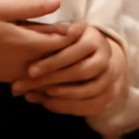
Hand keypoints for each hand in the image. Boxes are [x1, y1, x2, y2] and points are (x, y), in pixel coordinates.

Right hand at [0, 0, 76, 84]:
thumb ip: (28, 9)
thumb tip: (56, 4)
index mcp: (22, 42)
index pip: (59, 43)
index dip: (72, 36)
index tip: (83, 28)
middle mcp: (19, 62)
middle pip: (53, 61)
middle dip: (67, 53)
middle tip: (78, 42)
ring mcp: (8, 73)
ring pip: (40, 72)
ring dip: (52, 64)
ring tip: (61, 54)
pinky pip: (24, 77)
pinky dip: (35, 72)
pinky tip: (36, 65)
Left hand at [12, 22, 126, 116]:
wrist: (99, 55)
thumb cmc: (73, 41)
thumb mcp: (66, 31)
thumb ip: (54, 33)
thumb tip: (37, 32)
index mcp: (94, 38)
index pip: (75, 52)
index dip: (53, 62)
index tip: (31, 70)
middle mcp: (106, 58)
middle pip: (82, 72)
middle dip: (54, 80)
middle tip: (28, 86)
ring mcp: (110, 78)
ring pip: (89, 91)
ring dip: (61, 97)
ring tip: (36, 96)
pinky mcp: (108, 95)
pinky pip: (91, 106)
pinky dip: (68, 107)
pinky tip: (47, 103)